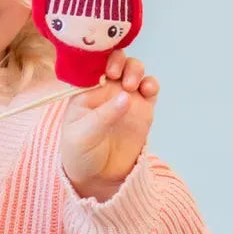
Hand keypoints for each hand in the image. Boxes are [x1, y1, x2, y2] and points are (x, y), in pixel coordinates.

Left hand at [60, 51, 159, 200]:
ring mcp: (125, 96)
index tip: (105, 67)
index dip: (99, 57)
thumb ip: (103, 116)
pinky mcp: (142, 108)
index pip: (92, 63)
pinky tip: (148, 90)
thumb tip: (126, 96)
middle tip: (117, 76)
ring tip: (132, 86)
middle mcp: (104, 88)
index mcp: (84, 90)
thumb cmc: (80, 153)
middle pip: (115, 61)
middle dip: (119, 60)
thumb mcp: (83, 135)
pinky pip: (150, 89)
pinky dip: (152, 84)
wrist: (98, 177)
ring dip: (135, 70)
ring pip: (134, 70)